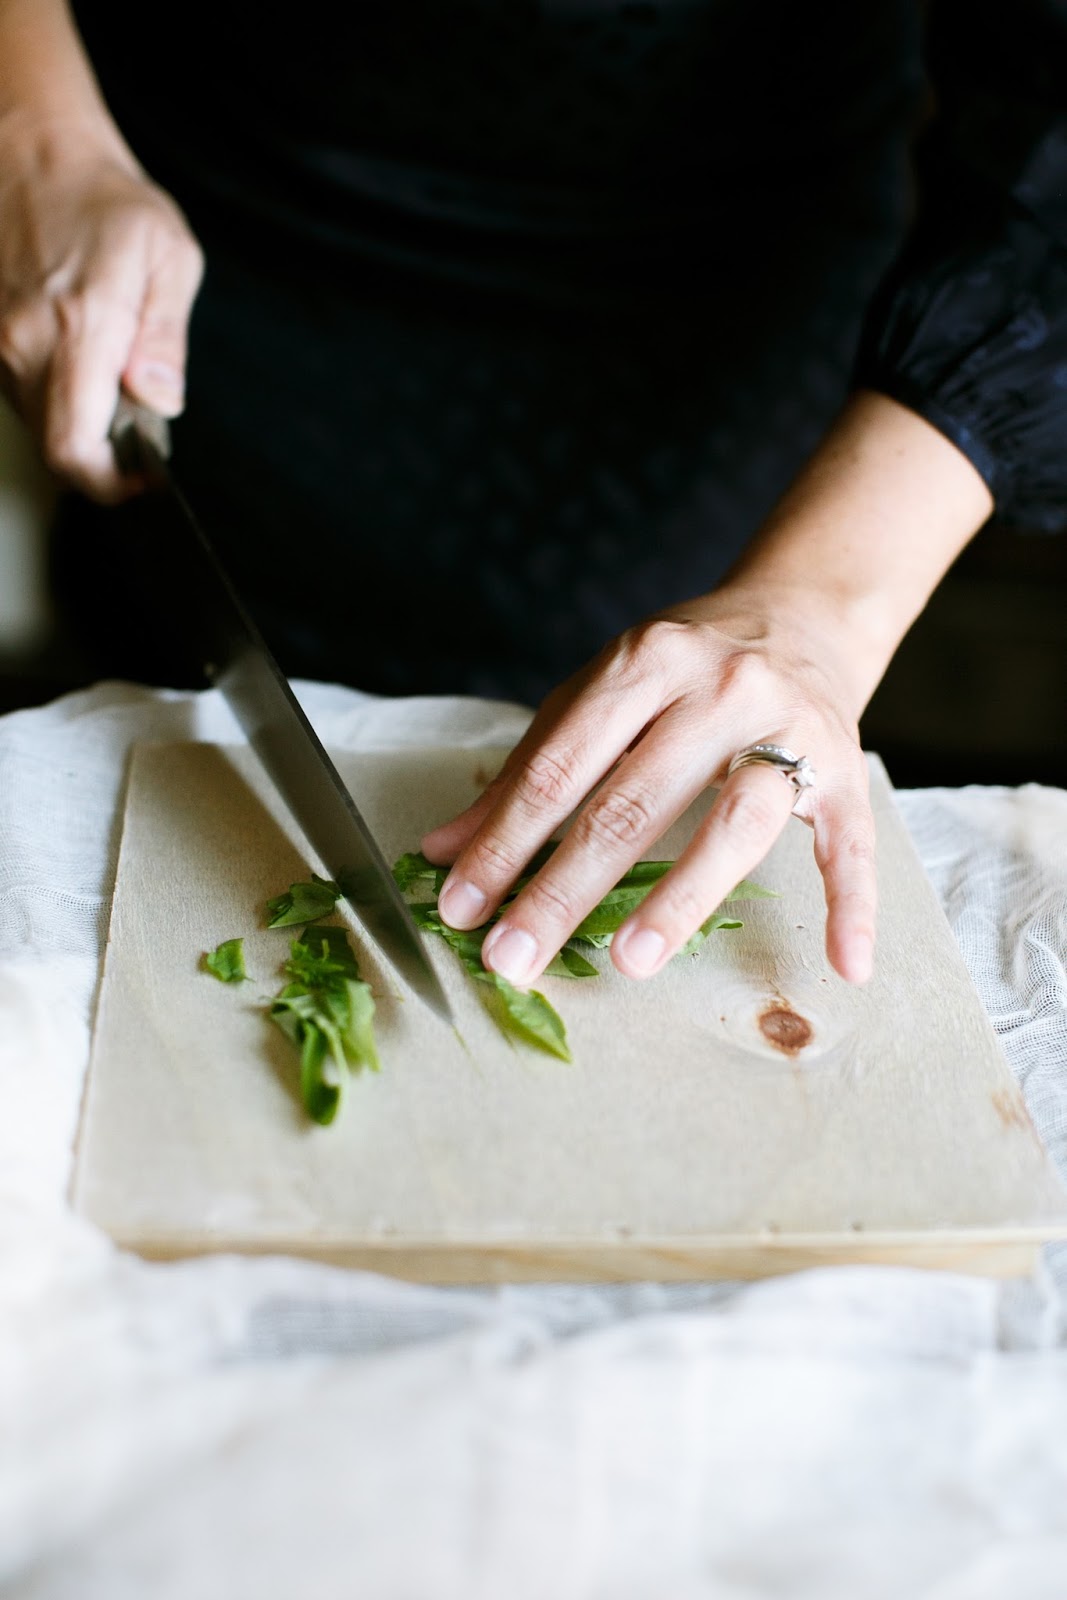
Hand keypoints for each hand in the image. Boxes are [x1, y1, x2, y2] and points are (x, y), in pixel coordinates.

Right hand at [0, 116, 202, 500]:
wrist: (31, 149)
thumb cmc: (105, 199)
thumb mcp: (169, 258)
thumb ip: (166, 340)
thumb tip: (160, 401)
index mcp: (79, 327)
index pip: (74, 449)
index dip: (110, 485)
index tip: (144, 478)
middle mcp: (24, 342)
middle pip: (58, 450)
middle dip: (105, 456)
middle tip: (140, 419)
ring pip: (40, 424)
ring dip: (81, 421)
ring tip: (111, 371)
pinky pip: (22, 392)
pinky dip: (57, 394)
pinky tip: (79, 354)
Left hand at [421, 588, 879, 987]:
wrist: (802, 614)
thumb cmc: (684, 666)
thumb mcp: (600, 695)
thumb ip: (528, 768)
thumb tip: (444, 849)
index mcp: (645, 661)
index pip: (561, 765)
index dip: (505, 840)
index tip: (461, 906)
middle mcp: (719, 688)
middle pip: (633, 800)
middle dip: (564, 888)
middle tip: (514, 958)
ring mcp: (790, 727)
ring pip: (736, 820)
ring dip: (682, 896)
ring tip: (628, 960)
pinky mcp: (848, 767)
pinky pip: (850, 844)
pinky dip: (852, 905)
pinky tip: (843, 966)